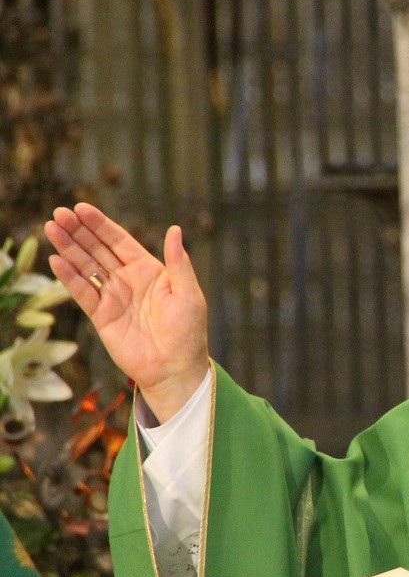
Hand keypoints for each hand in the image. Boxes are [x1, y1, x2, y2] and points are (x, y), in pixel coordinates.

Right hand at [44, 203, 209, 422]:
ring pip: (86, 267)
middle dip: (79, 231)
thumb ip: (179, 262)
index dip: (100, 225)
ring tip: (50, 228)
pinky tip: (56, 260)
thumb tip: (175, 229)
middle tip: (59, 213)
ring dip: (68, 248)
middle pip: (98, 250)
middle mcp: (128, 280)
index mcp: (150, 271)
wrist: (175, 369)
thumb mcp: (188, 294)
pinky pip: (82, 293)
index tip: (81, 208)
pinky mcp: (101, 316)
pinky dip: (69, 277)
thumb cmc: (188, 332)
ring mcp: (113, 297)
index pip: (120, 241)